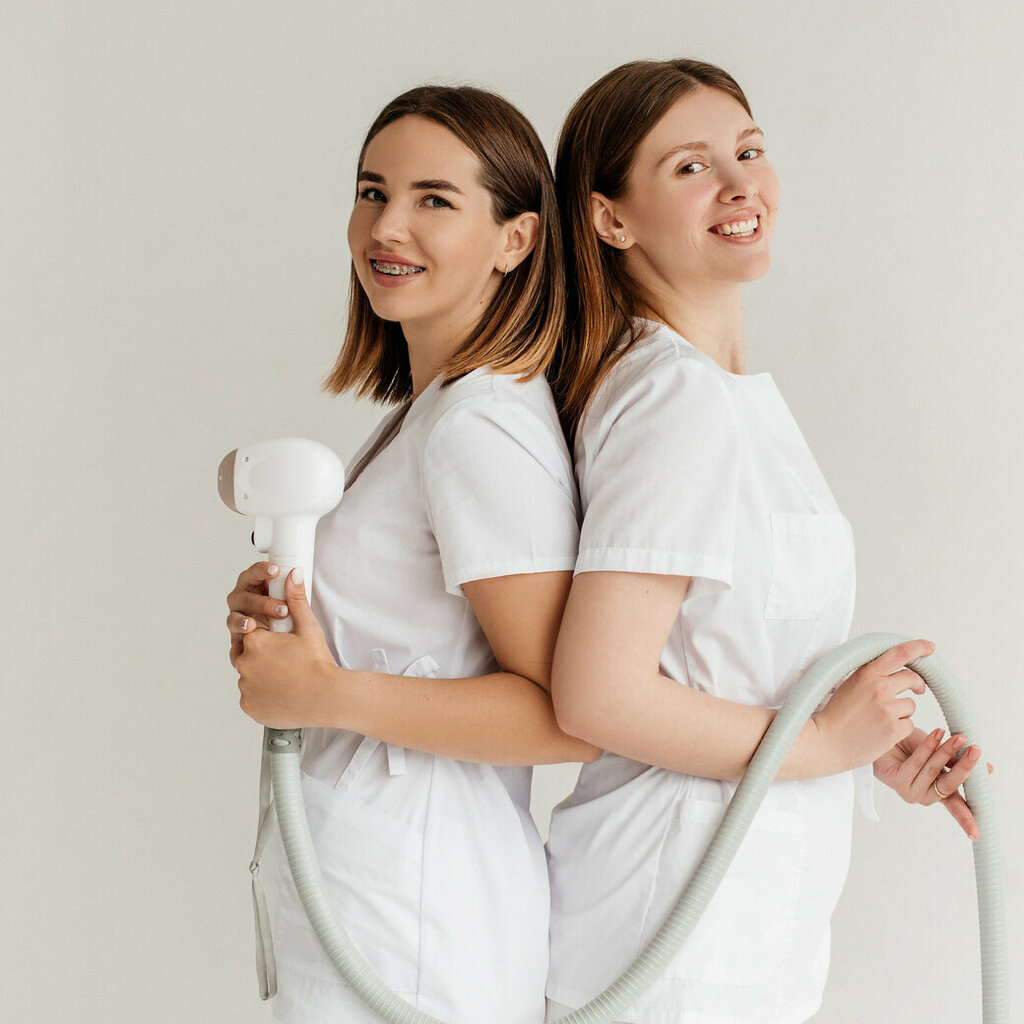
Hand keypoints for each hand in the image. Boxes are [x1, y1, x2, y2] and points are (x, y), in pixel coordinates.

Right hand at [225, 561, 290, 666]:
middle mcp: (242, 603)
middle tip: (282, 610)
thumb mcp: (298, 610)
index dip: (261, 570)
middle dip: (262, 603)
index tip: (276, 570)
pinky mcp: (238, 643)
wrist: (295, 653)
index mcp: (255, 588)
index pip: (253, 575)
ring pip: (233, 619)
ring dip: (243, 622)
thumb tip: (297, 573)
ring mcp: (238, 622)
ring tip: (253, 625)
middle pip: (242, 597)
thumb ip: (296, 595)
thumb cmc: (292, 623)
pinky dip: (238, 646)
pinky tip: (246, 646)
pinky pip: (233, 645)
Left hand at [234, 569, 339, 728]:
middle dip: (264, 657)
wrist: (325, 697)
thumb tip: (293, 575)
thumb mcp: (308, 628)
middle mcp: (244, 663)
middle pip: (249, 655)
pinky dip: (263, 696)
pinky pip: (251, 698)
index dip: (266, 637)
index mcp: (255, 641)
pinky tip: (281, 693)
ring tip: (286, 678)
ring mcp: (245, 687)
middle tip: (287, 662)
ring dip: (262, 677)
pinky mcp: (249, 706)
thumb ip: (296, 600)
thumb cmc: (317, 663)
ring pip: (249, 677)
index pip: (250, 632)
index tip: (279, 643)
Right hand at [812, 639, 932, 774]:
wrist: (825, 742)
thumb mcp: (848, 686)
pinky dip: (899, 729)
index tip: (929, 647)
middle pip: (912, 678)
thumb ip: (869, 678)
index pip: (898, 654)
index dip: (917, 648)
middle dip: (918, 684)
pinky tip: (882, 732)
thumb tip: (889, 672)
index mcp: (866, 674)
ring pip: (910, 705)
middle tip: (919, 689)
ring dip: (902, 712)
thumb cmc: (834, 716)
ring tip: (881, 720)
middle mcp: (879, 687)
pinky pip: (909, 725)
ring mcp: (887, 708)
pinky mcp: (893, 728)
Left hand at [874, 726, 990, 839]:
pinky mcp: (896, 780)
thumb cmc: (911, 746)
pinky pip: (916, 763)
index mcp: (938, 792)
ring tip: (957, 737)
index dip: (966, 820)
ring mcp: (909, 790)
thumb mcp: (940, 754)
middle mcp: (924, 795)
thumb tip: (988, 769)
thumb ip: (958, 763)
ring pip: (933, 770)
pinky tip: (936, 734)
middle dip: (965, 766)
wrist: (885, 736)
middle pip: (949, 785)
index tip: (976, 834)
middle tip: (976, 750)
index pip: (956, 808)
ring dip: (946, 751)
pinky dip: (928, 747)